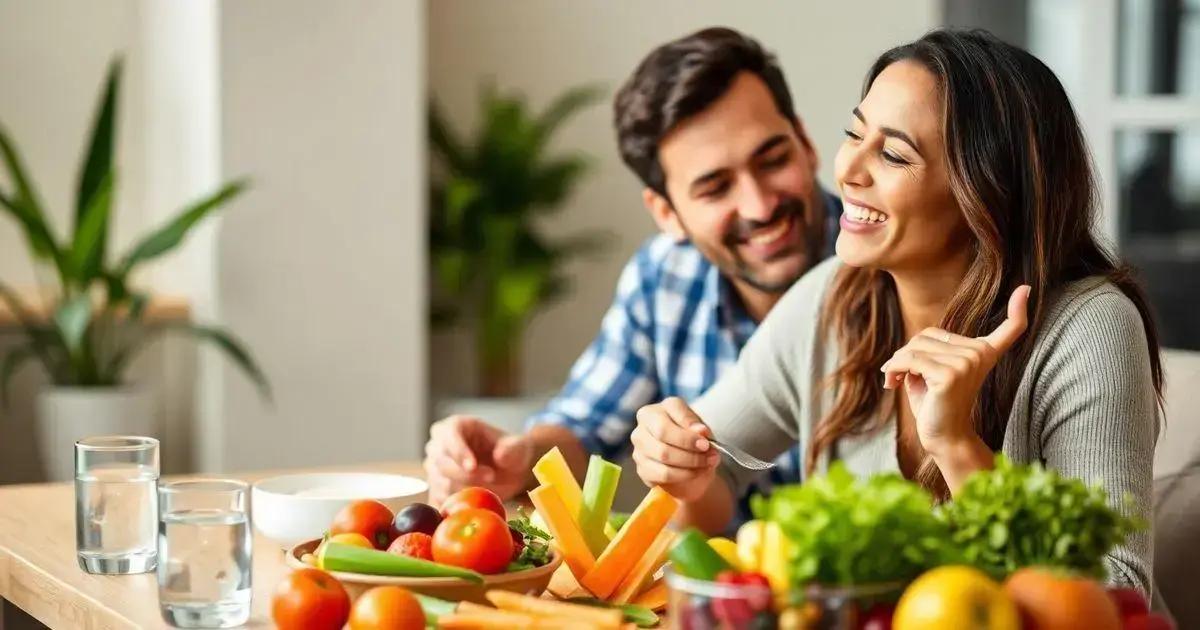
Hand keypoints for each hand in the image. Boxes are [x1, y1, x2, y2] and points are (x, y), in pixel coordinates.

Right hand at [423, 415, 533, 505]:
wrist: (508, 472)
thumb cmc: (510, 453)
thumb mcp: (518, 447)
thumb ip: (511, 449)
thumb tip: (500, 456)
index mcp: (456, 426)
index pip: (449, 435)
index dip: (458, 451)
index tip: (472, 467)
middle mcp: (439, 445)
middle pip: (442, 462)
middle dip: (467, 475)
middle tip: (491, 477)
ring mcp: (434, 468)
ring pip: (441, 483)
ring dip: (466, 490)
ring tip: (489, 486)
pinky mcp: (435, 488)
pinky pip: (439, 500)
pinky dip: (456, 504)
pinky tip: (473, 502)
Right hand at [631, 397, 720, 500]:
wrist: (689, 465)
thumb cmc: (693, 440)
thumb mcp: (701, 430)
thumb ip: (700, 428)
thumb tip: (701, 431)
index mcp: (657, 409)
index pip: (671, 412)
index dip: (689, 428)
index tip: (706, 442)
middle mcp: (644, 424)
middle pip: (663, 433)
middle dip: (689, 445)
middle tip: (709, 454)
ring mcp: (639, 447)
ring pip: (663, 455)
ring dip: (690, 462)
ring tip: (707, 463)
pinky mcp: (642, 468)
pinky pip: (662, 474)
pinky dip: (683, 475)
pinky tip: (694, 473)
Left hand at [881, 285, 1030, 454]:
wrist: (942, 438)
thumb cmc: (935, 405)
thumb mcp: (933, 371)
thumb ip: (928, 351)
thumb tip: (906, 352)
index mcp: (983, 353)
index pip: (1008, 329)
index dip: (1018, 310)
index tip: (1025, 289)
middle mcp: (980, 354)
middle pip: (926, 334)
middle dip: (906, 353)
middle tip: (898, 373)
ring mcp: (967, 363)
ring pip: (914, 347)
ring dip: (896, 362)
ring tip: (894, 379)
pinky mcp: (951, 375)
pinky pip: (909, 360)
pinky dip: (893, 369)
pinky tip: (891, 383)